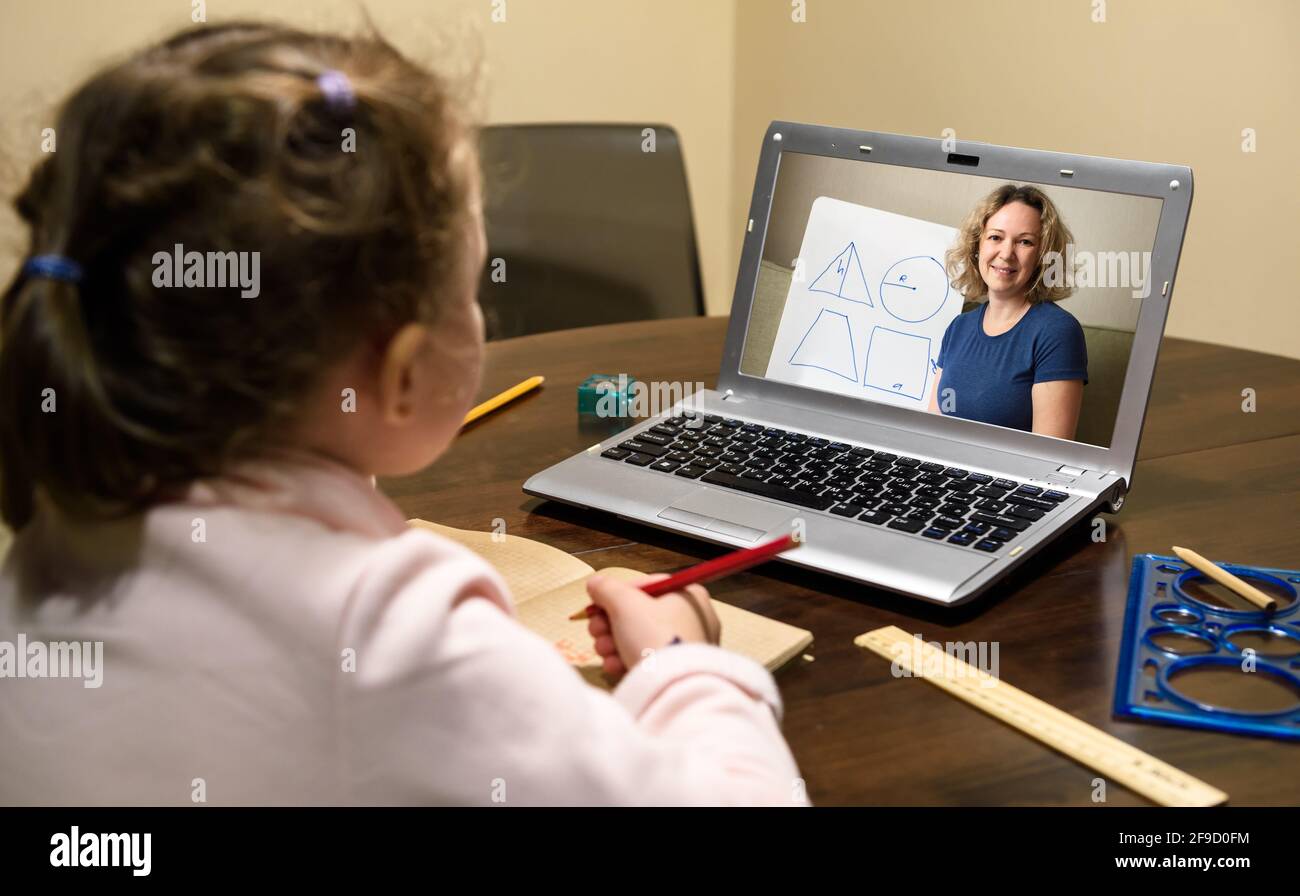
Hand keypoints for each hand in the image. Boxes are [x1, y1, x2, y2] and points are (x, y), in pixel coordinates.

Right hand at [585, 573, 720, 679]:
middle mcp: (693, 619)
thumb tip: (595, 584)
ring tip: (603, 651)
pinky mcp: (677, 672)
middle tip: (595, 631)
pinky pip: (647, 660)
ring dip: (612, 643)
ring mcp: (686, 648)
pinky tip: (613, 666)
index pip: (646, 587)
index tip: (597, 605)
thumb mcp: (625, 604)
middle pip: (639, 614)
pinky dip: (625, 661)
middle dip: (609, 624)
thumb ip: (606, 589)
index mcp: (689, 596)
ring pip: (639, 638)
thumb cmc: (653, 635)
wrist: (672, 686)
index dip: (616, 594)